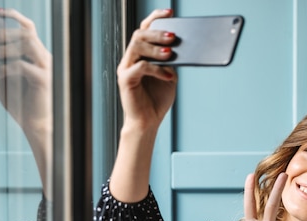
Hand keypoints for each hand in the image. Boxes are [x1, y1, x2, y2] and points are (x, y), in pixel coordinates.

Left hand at [0, 8, 52, 197]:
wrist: (35, 126)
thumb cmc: (21, 105)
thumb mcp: (6, 80)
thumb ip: (1, 64)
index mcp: (36, 55)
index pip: (28, 28)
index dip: (12, 16)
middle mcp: (43, 58)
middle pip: (26, 33)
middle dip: (3, 32)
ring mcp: (45, 68)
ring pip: (26, 44)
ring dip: (4, 47)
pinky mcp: (43, 79)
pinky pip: (20, 66)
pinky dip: (3, 68)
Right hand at [117, 8, 177, 131]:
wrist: (148, 122)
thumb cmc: (157, 100)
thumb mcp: (169, 75)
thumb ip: (171, 61)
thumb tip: (181, 46)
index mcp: (140, 54)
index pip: (144, 29)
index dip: (155, 17)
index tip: (170, 12)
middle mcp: (130, 58)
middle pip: (140, 34)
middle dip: (157, 33)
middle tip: (174, 36)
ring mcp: (126, 68)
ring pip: (137, 46)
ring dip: (156, 48)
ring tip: (171, 53)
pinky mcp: (125, 80)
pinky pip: (140, 67)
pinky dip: (156, 69)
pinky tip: (168, 76)